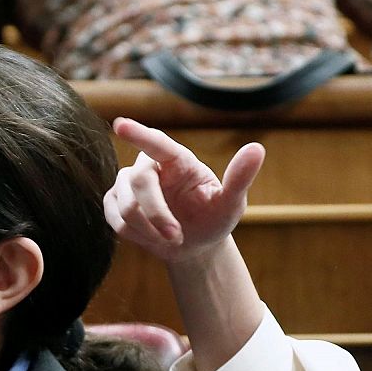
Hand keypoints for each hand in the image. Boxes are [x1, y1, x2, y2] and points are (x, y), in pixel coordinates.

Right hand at [105, 118, 264, 265]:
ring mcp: (127, 184)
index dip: (138, 134)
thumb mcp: (231, 203)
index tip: (121, 125)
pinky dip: (136, 236)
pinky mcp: (114, 202)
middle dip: (156, 214)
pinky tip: (151, 236)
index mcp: (177, 159)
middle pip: (139, 182)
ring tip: (170, 238)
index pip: (156, 143)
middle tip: (176, 236)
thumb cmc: (214, 219)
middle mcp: (149, 166)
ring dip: (148, 230)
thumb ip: (240, 177)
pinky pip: (115, 220)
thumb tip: (257, 148)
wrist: (194, 245)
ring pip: (124, 205)